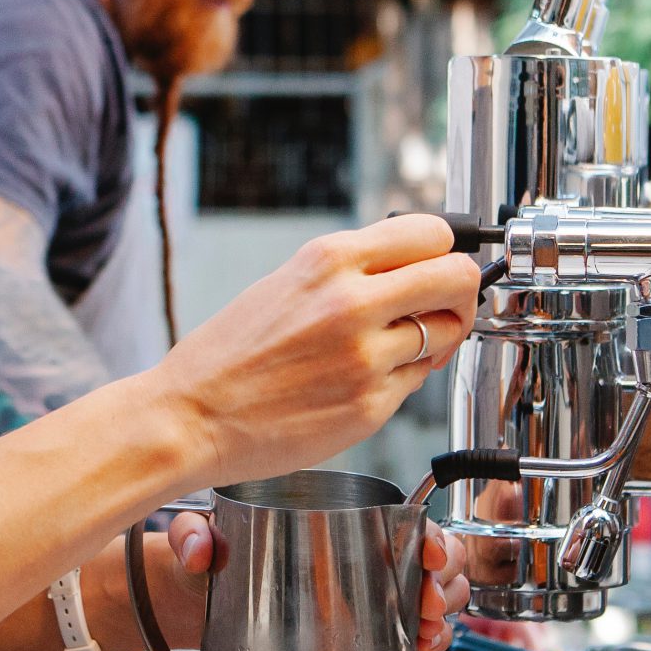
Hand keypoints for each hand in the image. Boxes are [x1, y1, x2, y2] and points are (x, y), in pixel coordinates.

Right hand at [146, 215, 482, 489]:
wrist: (190, 418)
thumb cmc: (227, 358)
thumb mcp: (286, 284)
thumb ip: (349, 271)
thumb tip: (409, 268)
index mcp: (328, 260)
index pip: (431, 233)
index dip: (445, 250)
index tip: (439, 265)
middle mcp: (352, 302)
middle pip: (457, 277)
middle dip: (461, 293)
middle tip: (443, 308)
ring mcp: (366, 358)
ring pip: (446, 333)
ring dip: (435, 340)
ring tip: (398, 348)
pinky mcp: (370, 406)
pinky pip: (417, 382)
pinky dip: (403, 379)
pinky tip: (364, 381)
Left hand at [165, 511, 471, 650]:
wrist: (195, 602)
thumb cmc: (206, 557)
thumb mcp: (199, 536)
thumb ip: (193, 533)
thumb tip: (199, 549)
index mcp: (333, 518)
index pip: (401, 520)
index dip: (429, 536)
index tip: (430, 555)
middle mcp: (357, 552)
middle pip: (428, 558)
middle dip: (444, 580)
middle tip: (427, 602)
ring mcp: (361, 591)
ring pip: (429, 592)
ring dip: (442, 611)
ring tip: (426, 629)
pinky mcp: (356, 629)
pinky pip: (407, 630)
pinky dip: (427, 638)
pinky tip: (422, 647)